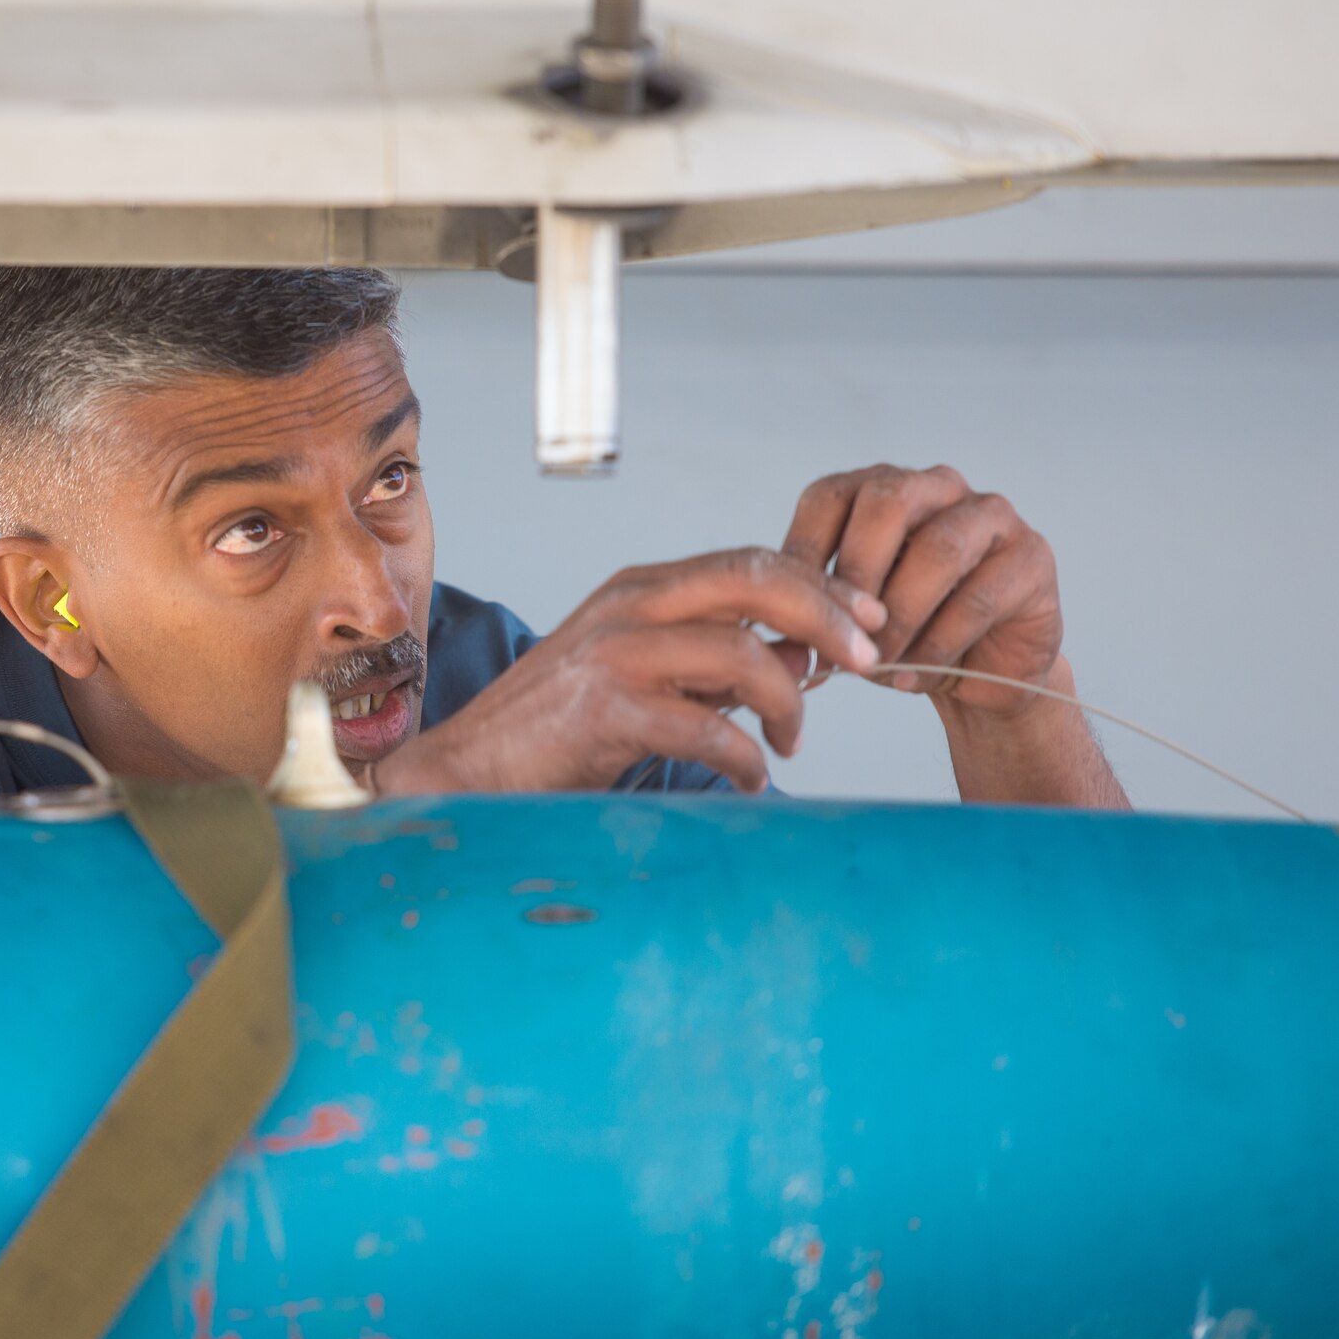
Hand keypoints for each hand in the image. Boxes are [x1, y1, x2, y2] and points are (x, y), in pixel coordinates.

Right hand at [374, 548, 884, 794]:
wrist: (469, 772)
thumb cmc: (560, 730)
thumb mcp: (644, 675)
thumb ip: (713, 660)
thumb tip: (801, 653)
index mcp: (642, 588)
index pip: (750, 562)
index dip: (821, 588)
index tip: (869, 623)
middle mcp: (629, 607)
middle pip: (754, 582)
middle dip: (827, 618)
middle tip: (866, 661)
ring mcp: (613, 656)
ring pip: (738, 654)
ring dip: (787, 702)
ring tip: (792, 742)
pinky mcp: (603, 712)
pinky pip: (704, 727)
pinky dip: (744, 756)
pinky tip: (750, 777)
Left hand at [780, 464, 1062, 718]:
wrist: (979, 674)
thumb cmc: (905, 636)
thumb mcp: (850, 621)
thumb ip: (816, 612)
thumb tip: (778, 637)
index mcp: (882, 490)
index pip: (831, 496)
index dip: (803, 552)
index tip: (785, 614)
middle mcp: (937, 487)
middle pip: (888, 501)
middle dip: (855, 573)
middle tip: (837, 634)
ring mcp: (991, 516)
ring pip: (938, 550)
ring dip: (900, 616)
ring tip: (876, 663)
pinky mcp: (1032, 557)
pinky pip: (978, 597)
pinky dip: (937, 645)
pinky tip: (914, 677)